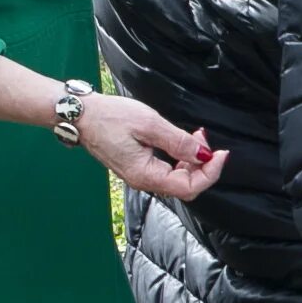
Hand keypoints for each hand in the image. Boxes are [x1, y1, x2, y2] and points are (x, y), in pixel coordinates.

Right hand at [74, 95, 226, 201]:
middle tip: (205, 138)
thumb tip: (203, 154)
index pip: (189, 187)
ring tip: (196, 135)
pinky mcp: (138, 166)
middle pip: (185, 185)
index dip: (210, 173)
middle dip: (203, 165)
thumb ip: (178, 141)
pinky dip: (180, 157)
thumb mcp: (149, 124)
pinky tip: (182, 140)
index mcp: (146, 176)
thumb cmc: (110, 117)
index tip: (221, 153)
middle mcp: (143, 181)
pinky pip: (167, 170)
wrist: (80, 115)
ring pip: (177, 178)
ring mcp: (140, 175)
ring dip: (192, 159)